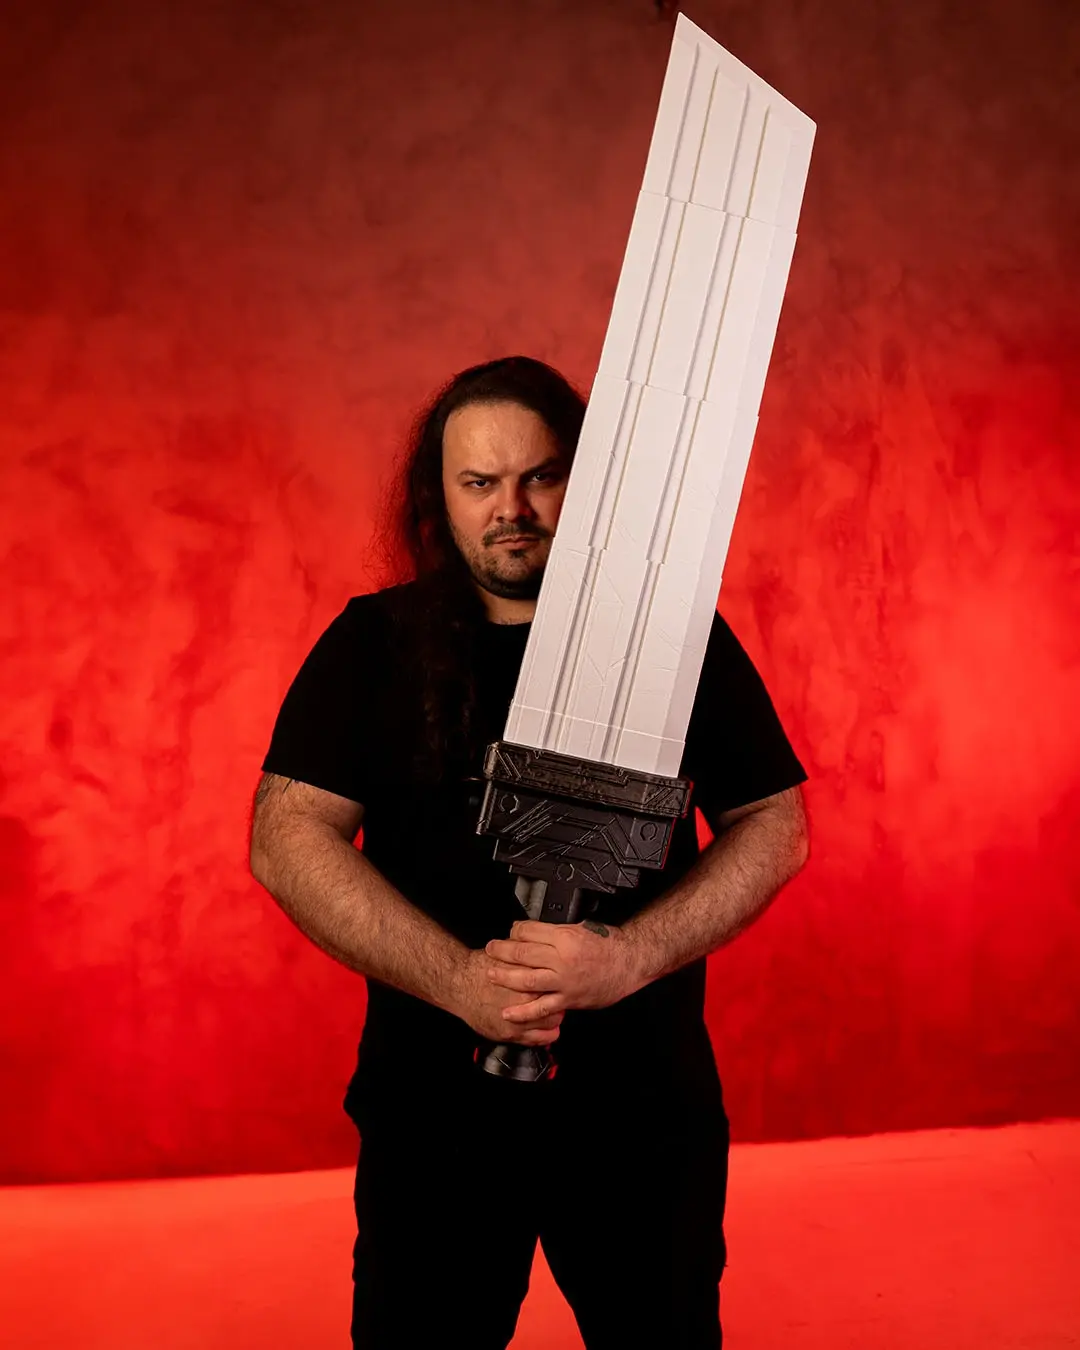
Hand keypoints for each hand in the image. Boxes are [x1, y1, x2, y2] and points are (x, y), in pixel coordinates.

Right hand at [449, 948, 563, 1045]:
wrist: (458, 984)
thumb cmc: (480, 969)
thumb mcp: (508, 956)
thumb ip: (527, 958)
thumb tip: (543, 951)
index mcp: (528, 980)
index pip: (558, 986)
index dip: (559, 984)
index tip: (559, 983)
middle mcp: (525, 1001)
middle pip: (558, 1005)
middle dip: (559, 1001)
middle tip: (557, 998)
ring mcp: (518, 1020)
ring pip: (552, 1023)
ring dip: (553, 1018)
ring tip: (552, 1012)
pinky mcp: (509, 1034)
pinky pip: (538, 1040)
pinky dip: (545, 1035)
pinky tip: (546, 1029)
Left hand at [485, 919, 642, 1023]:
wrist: (631, 962)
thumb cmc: (609, 943)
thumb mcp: (581, 928)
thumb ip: (557, 932)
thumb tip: (533, 933)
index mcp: (565, 937)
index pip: (529, 931)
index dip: (515, 931)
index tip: (510, 932)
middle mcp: (562, 959)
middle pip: (523, 953)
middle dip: (502, 951)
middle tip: (490, 949)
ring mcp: (565, 981)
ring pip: (527, 979)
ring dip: (505, 977)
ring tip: (490, 974)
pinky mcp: (569, 999)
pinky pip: (542, 1008)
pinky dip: (524, 1012)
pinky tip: (509, 1013)